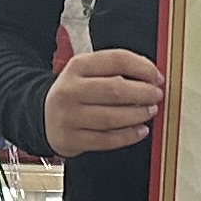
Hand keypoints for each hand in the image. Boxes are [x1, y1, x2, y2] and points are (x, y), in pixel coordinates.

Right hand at [41, 47, 163, 156]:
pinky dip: (128, 136)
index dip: (143, 68)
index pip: (117, 60)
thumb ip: (116, 69)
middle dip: (143, 93)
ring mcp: (69, 116)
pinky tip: (140, 131)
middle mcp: (70, 90)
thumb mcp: (88, 72)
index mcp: (77, 66)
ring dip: (137, 115)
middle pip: (115, 89)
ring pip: (112, 117)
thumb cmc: (76, 93)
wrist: (44, 116)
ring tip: (149, 112)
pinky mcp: (71, 139)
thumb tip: (152, 76)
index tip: (157, 77)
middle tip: (155, 96)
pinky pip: (107, 140)